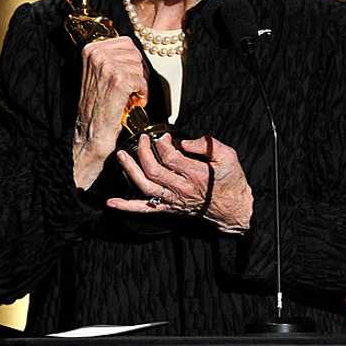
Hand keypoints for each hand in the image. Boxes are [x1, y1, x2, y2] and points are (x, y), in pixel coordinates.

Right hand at [72, 37, 147, 189]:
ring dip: (141, 83)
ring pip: (139, 66)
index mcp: (91, 49)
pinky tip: (134, 101)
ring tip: (133, 95)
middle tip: (135, 87)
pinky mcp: (119, 80)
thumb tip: (133, 49)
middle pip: (135, 53)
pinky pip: (141, 80)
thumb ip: (111, 57)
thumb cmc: (96, 104)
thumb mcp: (97, 73)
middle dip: (139, 71)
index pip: (126, 42)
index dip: (133, 59)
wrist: (91, 131)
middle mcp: (97, 54)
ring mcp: (108, 66)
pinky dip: (142, 93)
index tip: (132, 73)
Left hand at [108, 134, 252, 232]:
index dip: (162, 143)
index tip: (163, 135)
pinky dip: (127, 206)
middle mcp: (181, 189)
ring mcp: (173, 201)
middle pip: (153, 169)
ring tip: (121, 156)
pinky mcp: (169, 209)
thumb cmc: (231, 182)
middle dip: (144, 151)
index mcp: (195, 174)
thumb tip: (185, 141)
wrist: (233, 209)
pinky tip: (112, 203)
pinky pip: (145, 209)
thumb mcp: (228, 157)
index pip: (170, 156)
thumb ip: (207, 145)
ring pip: (145, 186)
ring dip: (130, 171)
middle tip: (143, 139)